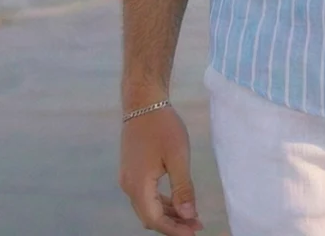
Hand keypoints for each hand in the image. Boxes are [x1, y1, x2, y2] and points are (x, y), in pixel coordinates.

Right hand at [119, 106, 203, 233]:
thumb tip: (187, 216)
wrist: (143, 102)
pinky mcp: (132, 170)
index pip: (155, 220)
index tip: (195, 231)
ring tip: (190, 215)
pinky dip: (161, 202)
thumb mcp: (178, 157)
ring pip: (147, 206)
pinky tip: (176, 200)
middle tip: (196, 224)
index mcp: (139, 186)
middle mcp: (129, 187)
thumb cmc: (162, 126)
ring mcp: (128, 178)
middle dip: (173, 224)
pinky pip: (145, 195)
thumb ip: (182, 188)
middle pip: (150, 216)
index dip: (175, 229)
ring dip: (168, 214)